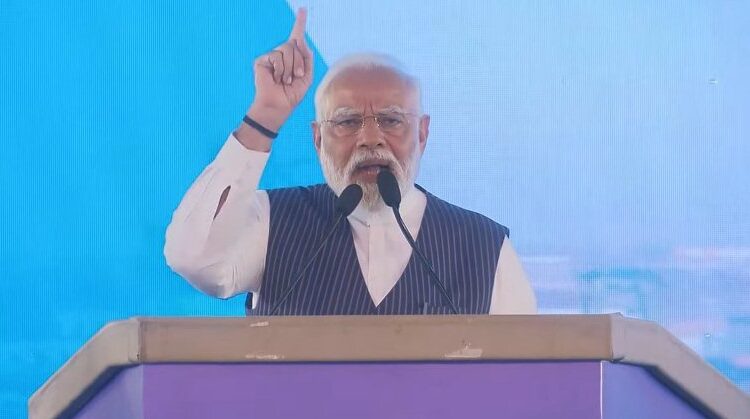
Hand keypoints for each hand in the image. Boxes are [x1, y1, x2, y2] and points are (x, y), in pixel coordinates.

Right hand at [249, 8, 312, 129]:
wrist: (278, 106)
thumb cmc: (292, 94)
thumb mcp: (307, 76)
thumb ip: (307, 57)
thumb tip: (299, 39)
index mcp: (294, 58)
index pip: (297, 37)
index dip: (300, 23)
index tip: (303, 9)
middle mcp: (282, 54)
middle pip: (295, 44)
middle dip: (299, 62)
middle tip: (295, 77)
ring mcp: (271, 57)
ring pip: (287, 49)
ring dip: (291, 67)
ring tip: (286, 80)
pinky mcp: (262, 60)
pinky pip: (276, 56)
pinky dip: (280, 69)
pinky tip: (277, 78)